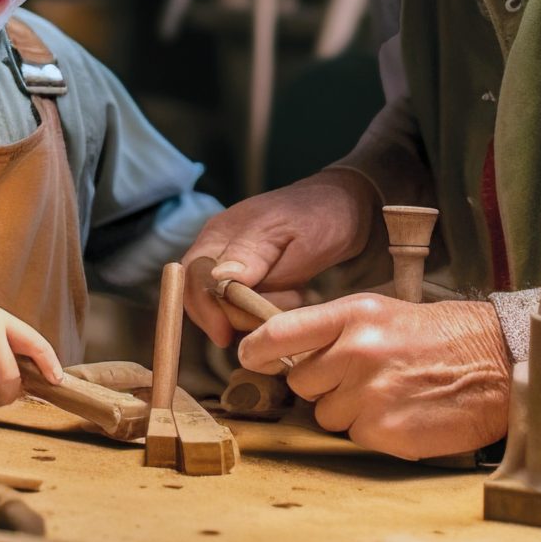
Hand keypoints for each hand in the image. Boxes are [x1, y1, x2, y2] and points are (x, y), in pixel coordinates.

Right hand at [180, 168, 377, 346]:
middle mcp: (217, 246)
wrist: (345, 206)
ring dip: (252, 313)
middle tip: (275, 311)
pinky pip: (239, 303)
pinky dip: (260, 309)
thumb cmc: (326, 217)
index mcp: (223, 232)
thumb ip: (257, 257)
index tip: (226, 335)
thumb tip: (218, 279)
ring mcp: (229, 259)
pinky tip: (290, 295)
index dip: (206, 311)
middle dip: (234, 315)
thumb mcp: (299, 236)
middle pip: (200, 296)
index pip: (195, 278)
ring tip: (293, 295)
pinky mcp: (246, 273)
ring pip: (222, 304)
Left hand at [239, 295, 511, 459]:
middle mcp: (356, 352)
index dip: (256, 350)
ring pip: (325, 415)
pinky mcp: (384, 431)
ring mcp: (369, 394)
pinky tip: (404, 414)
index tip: (251, 358)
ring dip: (349, 411)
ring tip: (390, 394)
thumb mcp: (385, 313)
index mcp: (354, 315)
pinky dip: (375, 431)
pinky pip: (355, 437)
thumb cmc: (443, 337)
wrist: (500, 364)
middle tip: (363, 378)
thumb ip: (335, 331)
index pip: (279, 335)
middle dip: (324, 386)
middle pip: (301, 382)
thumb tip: (287, 354)